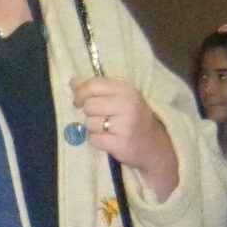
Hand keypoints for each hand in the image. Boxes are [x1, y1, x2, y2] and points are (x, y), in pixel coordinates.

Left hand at [69, 76, 178, 197]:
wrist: (152, 145)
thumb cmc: (132, 118)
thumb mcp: (119, 98)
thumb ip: (96, 89)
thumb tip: (73, 81)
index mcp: (126, 90)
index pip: (94, 85)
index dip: (81, 93)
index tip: (80, 101)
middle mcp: (126, 105)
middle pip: (89, 105)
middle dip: (90, 113)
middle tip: (102, 118)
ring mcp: (123, 125)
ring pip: (89, 123)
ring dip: (93, 128)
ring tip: (108, 129)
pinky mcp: (118, 143)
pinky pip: (93, 139)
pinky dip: (97, 140)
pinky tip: (108, 139)